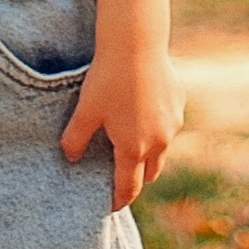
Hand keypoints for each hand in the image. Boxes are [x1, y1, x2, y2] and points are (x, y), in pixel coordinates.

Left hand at [62, 0, 181, 208]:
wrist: (136, 43)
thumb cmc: (108, 78)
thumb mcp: (85, 111)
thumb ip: (75, 139)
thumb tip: (69, 158)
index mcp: (134, 149)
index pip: (129, 188)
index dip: (118, 200)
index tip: (111, 205)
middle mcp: (159, 142)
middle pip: (150, 174)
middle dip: (136, 179)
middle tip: (121, 176)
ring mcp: (172, 123)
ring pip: (162, 149)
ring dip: (149, 153)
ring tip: (132, 143)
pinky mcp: (179, 103)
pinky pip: (168, 124)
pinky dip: (157, 126)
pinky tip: (143, 110)